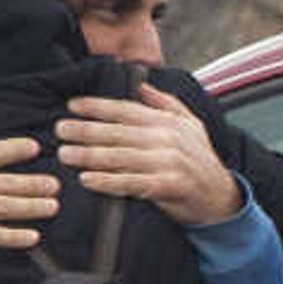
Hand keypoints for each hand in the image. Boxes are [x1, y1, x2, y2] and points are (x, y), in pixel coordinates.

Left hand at [58, 83, 241, 228]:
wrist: (222, 198)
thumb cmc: (200, 162)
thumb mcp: (190, 125)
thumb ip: (165, 103)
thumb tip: (141, 85)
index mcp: (168, 122)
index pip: (126, 110)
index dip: (98, 107)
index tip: (73, 106)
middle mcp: (168, 139)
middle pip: (119, 132)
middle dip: (87, 130)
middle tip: (61, 130)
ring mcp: (169, 162)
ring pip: (122, 156)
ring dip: (90, 155)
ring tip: (66, 155)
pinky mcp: (168, 187)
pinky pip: (131, 183)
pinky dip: (108, 182)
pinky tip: (88, 180)